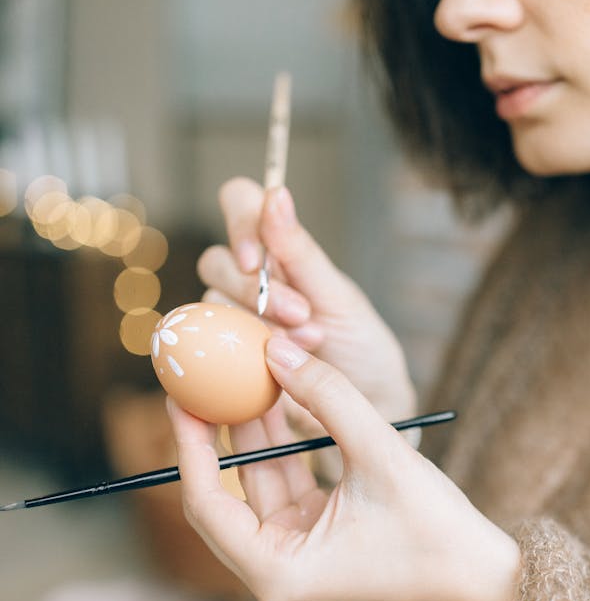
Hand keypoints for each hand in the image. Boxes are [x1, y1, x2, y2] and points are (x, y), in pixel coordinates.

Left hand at [168, 337, 519, 600]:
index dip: (190, 446)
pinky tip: (275, 397)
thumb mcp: (380, 452)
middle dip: (215, 434)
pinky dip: (281, 445)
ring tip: (238, 373)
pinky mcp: (313, 539)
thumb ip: (328, 397)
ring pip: (256, 483)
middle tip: (199, 379)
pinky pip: (283, 485)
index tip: (180, 397)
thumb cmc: (435, 528)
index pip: (208, 503)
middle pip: (224, 492)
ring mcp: (292, 556)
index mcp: (276, 572)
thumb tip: (274, 351)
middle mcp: (274, 571)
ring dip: (251, 431)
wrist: (479, 572)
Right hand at [197, 178, 416, 425]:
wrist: (369, 406)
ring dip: (259, 327)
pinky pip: (209, 350)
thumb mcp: (339, 297)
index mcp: (278, 250)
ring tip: (308, 345)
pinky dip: (248, 360)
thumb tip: (276, 194)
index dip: (239, 223)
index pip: (239, 202)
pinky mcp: (225, 361)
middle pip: (216, 261)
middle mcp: (248, 280)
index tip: (255, 261)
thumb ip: (301, 251)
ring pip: (211, 306)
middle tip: (303, 316)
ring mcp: (233, 320)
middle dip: (258, 292)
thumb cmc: (358, 345)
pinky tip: (282, 374)